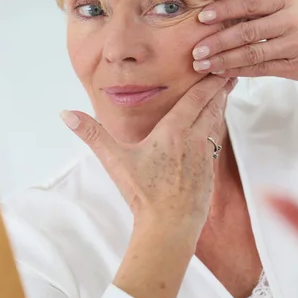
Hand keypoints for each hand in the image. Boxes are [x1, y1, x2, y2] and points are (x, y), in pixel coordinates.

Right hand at [60, 75, 235, 234]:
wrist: (169, 228)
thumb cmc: (143, 194)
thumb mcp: (115, 160)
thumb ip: (92, 134)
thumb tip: (67, 114)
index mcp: (174, 132)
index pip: (195, 100)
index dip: (208, 83)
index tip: (219, 69)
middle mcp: (194, 140)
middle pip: (211, 107)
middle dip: (220, 89)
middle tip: (230, 73)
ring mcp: (204, 157)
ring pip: (216, 124)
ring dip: (221, 107)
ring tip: (225, 94)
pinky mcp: (209, 172)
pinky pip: (215, 142)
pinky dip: (217, 128)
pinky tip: (214, 128)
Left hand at [192, 0, 297, 80]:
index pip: (250, 3)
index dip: (224, 9)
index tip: (201, 17)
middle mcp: (291, 21)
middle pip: (248, 30)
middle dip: (218, 40)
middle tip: (195, 48)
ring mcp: (294, 45)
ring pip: (252, 53)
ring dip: (224, 59)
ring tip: (200, 64)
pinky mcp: (296, 66)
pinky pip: (262, 69)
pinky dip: (239, 71)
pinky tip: (220, 72)